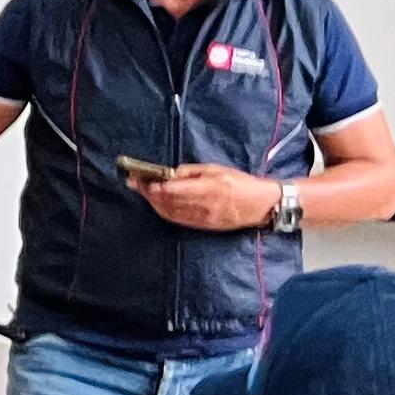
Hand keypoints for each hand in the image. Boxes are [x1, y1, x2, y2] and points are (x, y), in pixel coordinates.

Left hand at [142, 163, 276, 232]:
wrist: (260, 205)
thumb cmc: (240, 182)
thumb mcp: (217, 169)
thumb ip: (192, 171)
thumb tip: (170, 173)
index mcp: (208, 188)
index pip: (174, 190)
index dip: (154, 186)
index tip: (140, 179)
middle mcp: (203, 205)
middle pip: (167, 201)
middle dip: (148, 192)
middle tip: (134, 183)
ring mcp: (202, 218)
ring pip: (170, 212)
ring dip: (153, 202)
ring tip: (142, 191)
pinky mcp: (203, 225)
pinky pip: (178, 219)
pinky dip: (163, 211)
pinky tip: (156, 203)